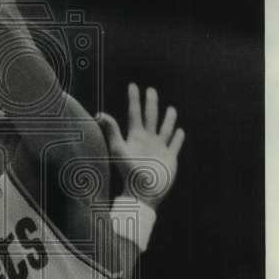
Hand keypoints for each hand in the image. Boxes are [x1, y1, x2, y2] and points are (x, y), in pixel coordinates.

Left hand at [97, 84, 185, 209]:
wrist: (144, 192)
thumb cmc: (129, 172)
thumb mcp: (119, 149)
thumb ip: (112, 131)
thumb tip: (99, 114)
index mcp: (136, 136)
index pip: (135, 113)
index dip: (134, 99)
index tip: (133, 86)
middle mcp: (148, 140)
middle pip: (151, 116)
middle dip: (151, 103)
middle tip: (151, 90)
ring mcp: (159, 148)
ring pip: (165, 128)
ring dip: (168, 118)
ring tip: (171, 109)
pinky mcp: (169, 157)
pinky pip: (175, 144)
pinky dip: (178, 137)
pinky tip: (180, 131)